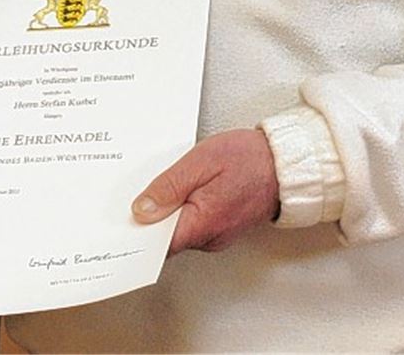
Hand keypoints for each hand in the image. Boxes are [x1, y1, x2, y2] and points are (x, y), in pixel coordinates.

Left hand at [132, 128, 278, 253]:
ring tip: (162, 182)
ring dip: (168, 209)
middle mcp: (209, 238)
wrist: (283, 163)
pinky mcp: (221, 225)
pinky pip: (193, 222)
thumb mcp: (200, 162)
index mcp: (202, 225)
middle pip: (166, 237)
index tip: (121, 220)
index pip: (158, 244)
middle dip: (150, 216)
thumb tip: (142, 211)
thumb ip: (169, 187)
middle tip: (137, 191)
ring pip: (179, 228)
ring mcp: (217, 234)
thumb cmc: (247, 159)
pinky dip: (183, 207)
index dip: (137, 233)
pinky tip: (180, 187)